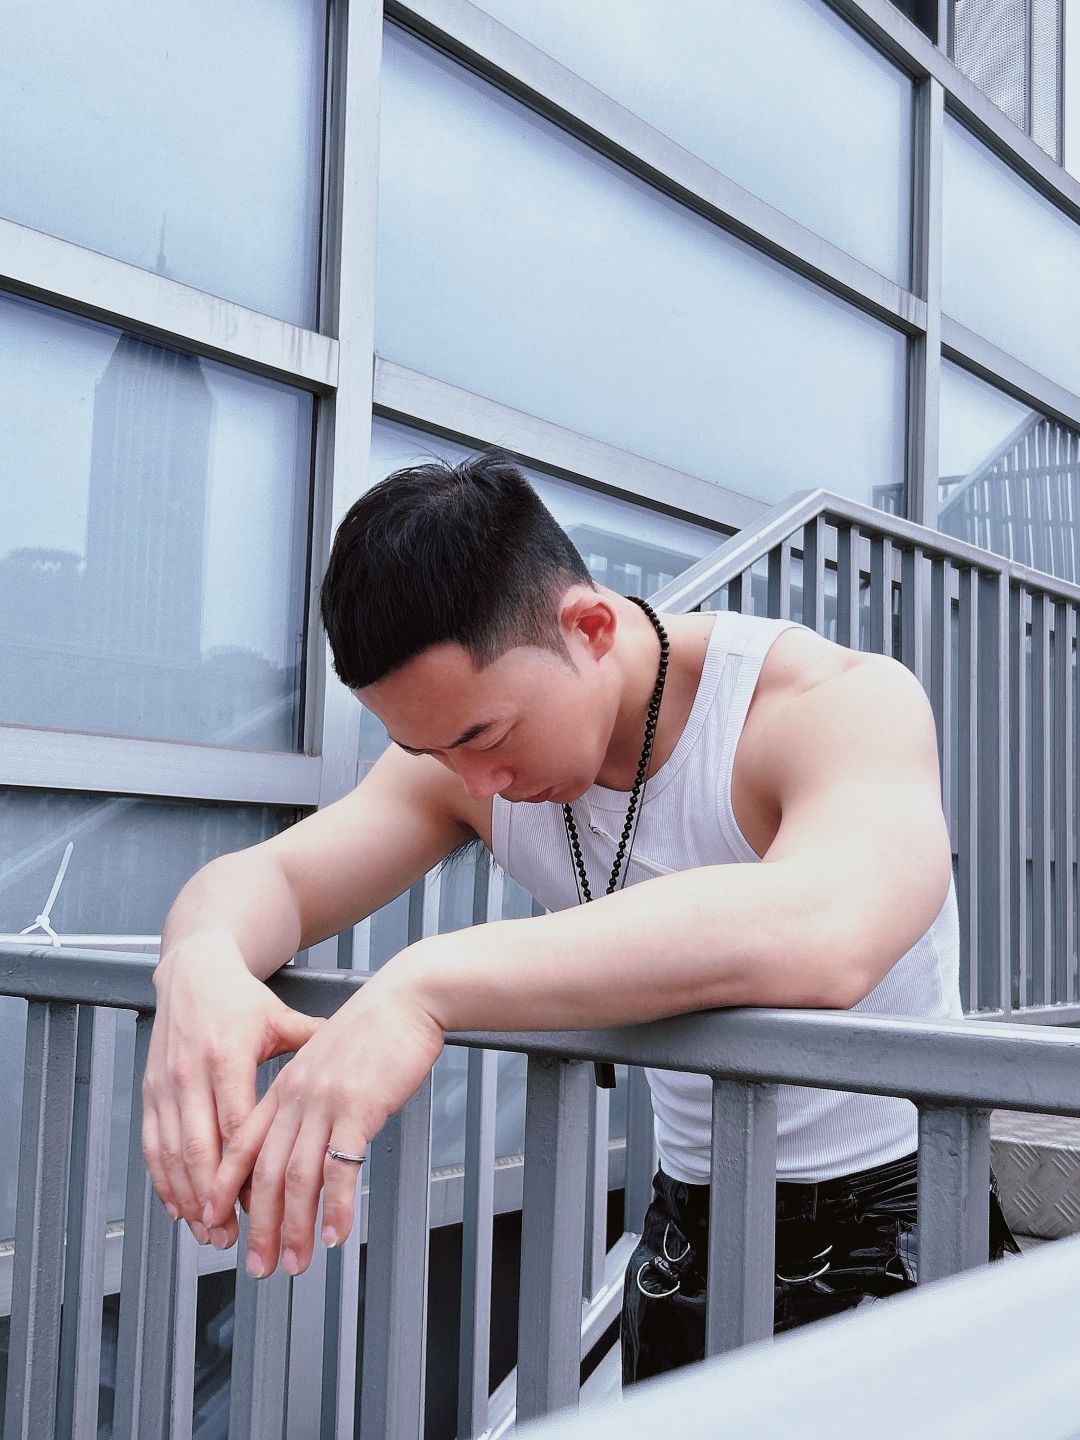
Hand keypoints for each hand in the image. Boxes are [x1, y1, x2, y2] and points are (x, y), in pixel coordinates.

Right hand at [142, 942, 323, 1247]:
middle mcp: (193, 1072)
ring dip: (188, 1199)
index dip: (250, 1169)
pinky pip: (153, 1144)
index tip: (265, 1204)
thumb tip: (360, 1068)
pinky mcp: (151, 1090)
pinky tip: (180, 1206)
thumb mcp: (281, 1019)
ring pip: (173, 1154)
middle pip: (202, 1149)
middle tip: (234, 1238)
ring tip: (209, 1233)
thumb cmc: (240, 998)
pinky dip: (164, 1180)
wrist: (192, 970)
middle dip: (215, 1200)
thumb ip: (316, 1049)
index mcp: (229, 1055)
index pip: (238, 1126)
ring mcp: (167, 1083)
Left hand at [202, 978, 444, 1278]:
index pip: (243, 1147)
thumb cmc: (375, 1030)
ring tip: (296, 1261)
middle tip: (260, 1265)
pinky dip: (335, 1208)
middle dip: (260, 1227)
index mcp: (285, 1087)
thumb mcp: (327, 1060)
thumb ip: (309, 1095)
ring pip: (298, 1178)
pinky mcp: (358, 1108)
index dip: (226, 1190)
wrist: (407, 999)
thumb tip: (306, 1136)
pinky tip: (335, 1233)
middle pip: (266, 1174)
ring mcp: (324, 1103)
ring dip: (295, 1228)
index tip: (219, 1222)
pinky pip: (339, 1168)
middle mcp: (297, 1097)